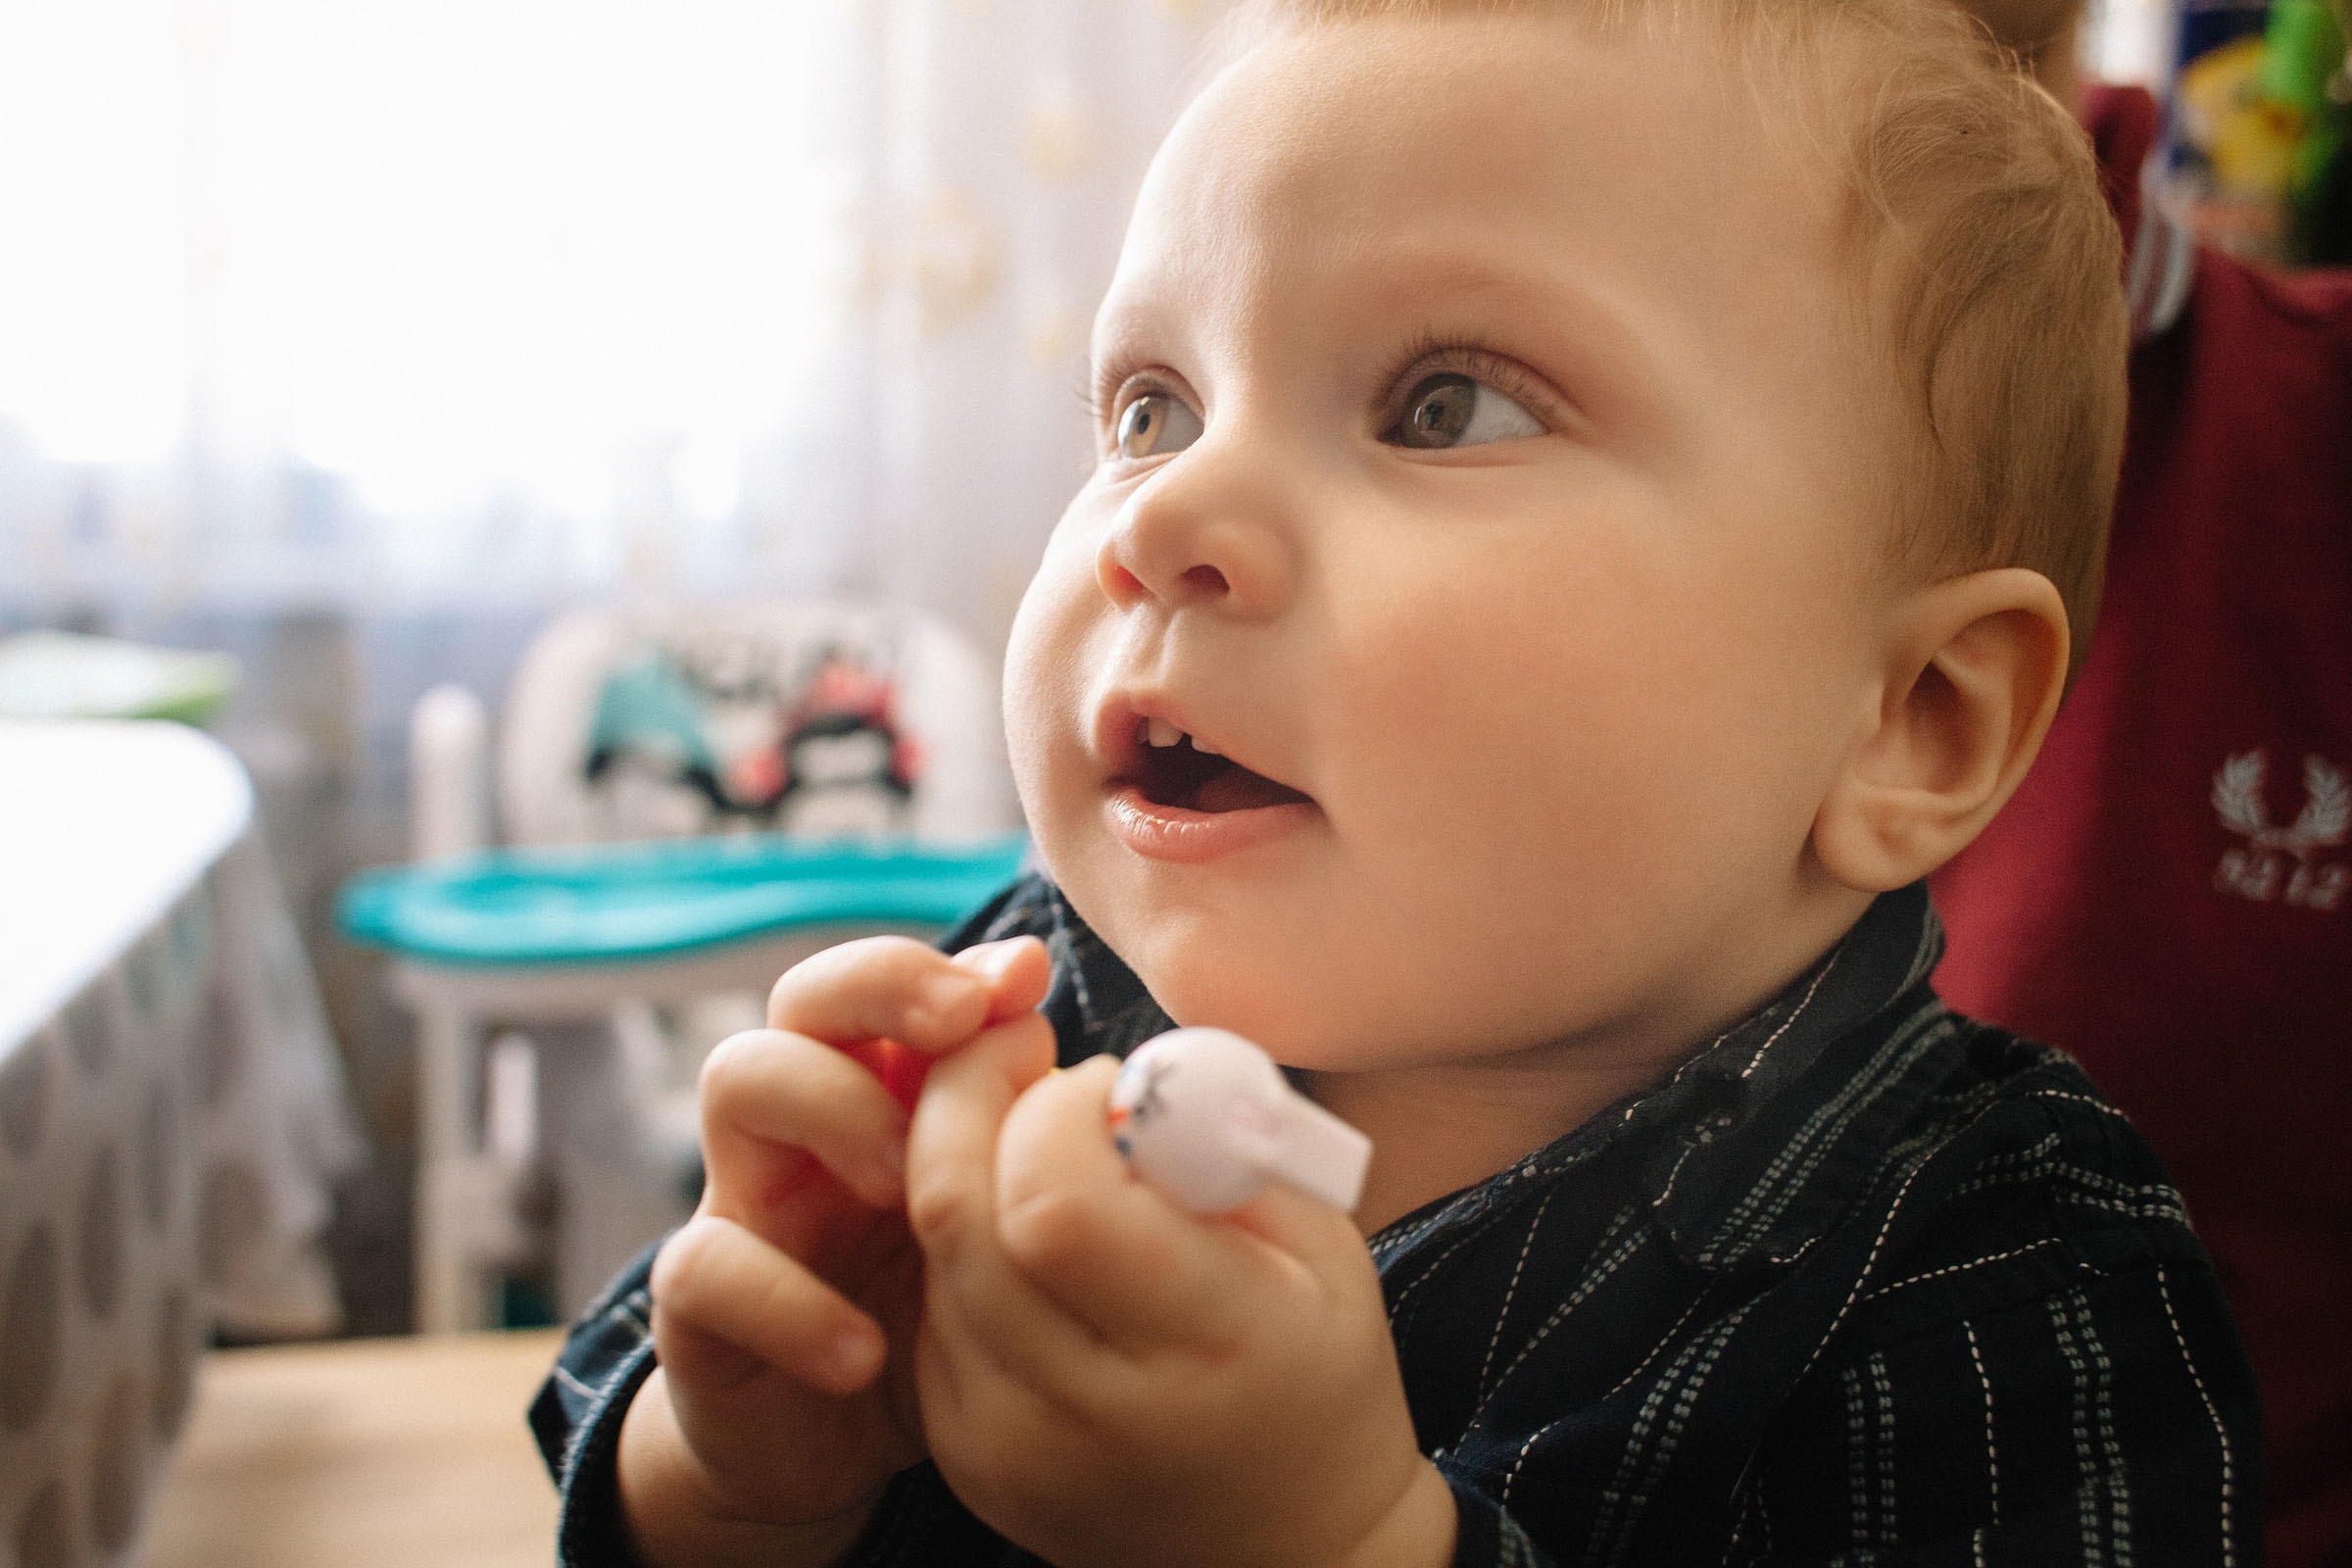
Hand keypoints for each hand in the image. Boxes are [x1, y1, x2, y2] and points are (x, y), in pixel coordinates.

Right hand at [616, 935, 1051, 1566]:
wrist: (831, 1447)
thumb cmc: (935, 1309)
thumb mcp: (992, 1218)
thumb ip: (1026, 1127)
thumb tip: (1074, 1030)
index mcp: (881, 1088)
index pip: (885, 977)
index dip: (943, 964)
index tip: (1024, 981)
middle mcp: (804, 1122)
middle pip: (804, 996)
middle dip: (880, 985)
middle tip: (962, 1024)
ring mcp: (744, 1200)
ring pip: (738, 1079)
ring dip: (833, 1107)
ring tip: (912, 1186)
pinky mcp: (696, 1305)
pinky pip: (701, 1267)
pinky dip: (784, 1304)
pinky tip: (864, 1354)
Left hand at [903, 1028, 1457, 1567]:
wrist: (1284, 1541)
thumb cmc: (1312, 1361)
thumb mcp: (1318, 1241)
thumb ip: (1219, 1147)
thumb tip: (1111, 1077)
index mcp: (1211, 1349)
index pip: (1057, 1201)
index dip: (1054, 1106)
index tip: (1102, 1080)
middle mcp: (1091, 1412)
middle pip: (957, 1211)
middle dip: (965, 1093)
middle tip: (1013, 1048)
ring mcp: (1010, 1445)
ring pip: (929, 1250)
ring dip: (958, 1160)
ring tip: (1035, 1142)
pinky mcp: (962, 1456)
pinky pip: (929, 1305)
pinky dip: (962, 1241)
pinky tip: (1024, 1231)